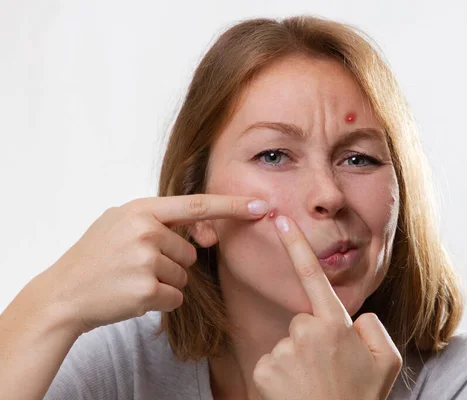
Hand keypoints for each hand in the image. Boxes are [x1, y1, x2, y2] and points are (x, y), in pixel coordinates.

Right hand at [38, 194, 267, 335]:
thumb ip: (159, 220)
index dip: (232, 206)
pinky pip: (176, 297)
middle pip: (190, 252)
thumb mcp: (120, 223)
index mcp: (141, 210)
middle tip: (136, 266)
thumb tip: (203, 227)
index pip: (197, 205)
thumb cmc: (95, 258)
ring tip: (130, 279)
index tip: (262, 206)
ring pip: (184, 276)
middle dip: (172, 263)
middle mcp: (145, 230)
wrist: (62, 294)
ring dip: (165, 282)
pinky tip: (132, 295)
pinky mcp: (146, 289)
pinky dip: (161, 300)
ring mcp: (145, 259)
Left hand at [252, 215, 401, 399]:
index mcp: (335, 324)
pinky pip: (272, 362)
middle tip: (330, 368)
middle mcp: (304, 332)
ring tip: (315, 383)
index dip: (296, 245)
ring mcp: (281, 351)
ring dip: (299, 359)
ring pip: (288, 343)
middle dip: (314, 338)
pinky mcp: (263, 369)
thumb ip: (373, 327)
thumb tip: (354, 318)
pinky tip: (296, 390)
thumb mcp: (386, 360)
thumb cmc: (360, 398)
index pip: (313, 276)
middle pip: (303, 321)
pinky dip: (282, 375)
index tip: (281, 221)